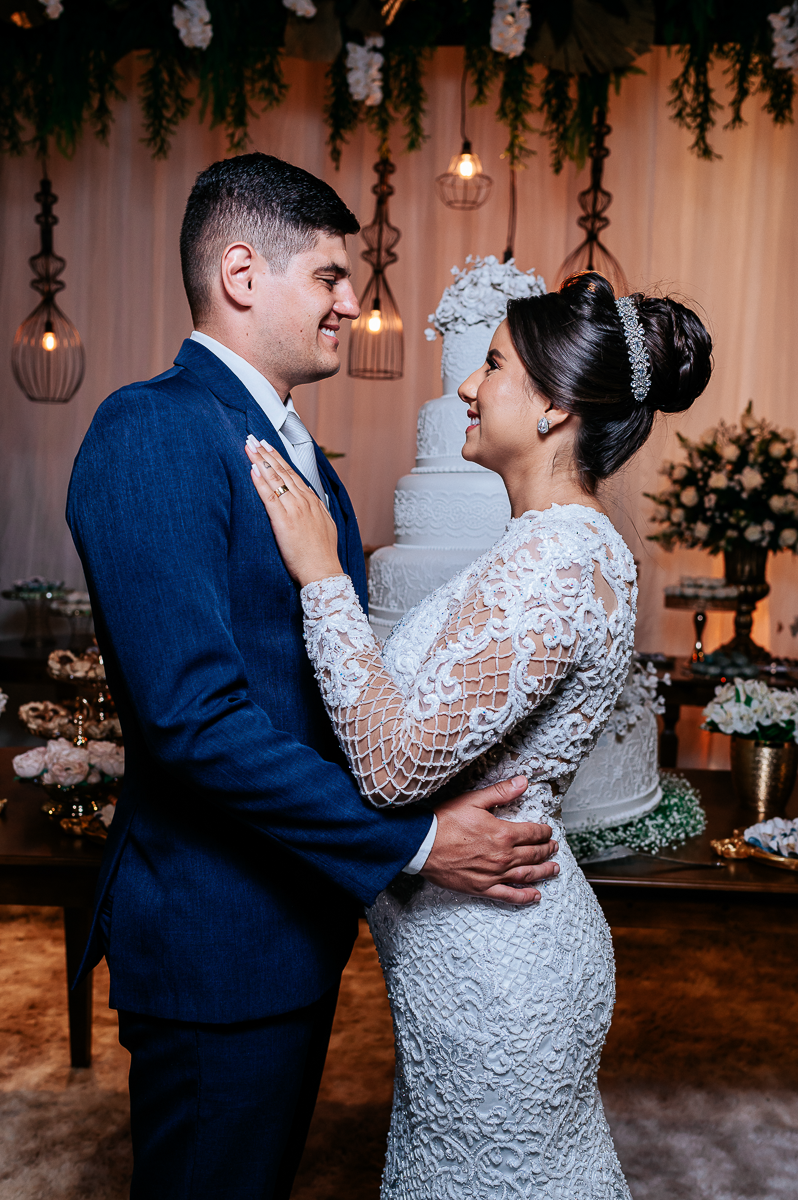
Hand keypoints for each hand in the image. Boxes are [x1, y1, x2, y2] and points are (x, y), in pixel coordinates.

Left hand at [246, 438, 342, 586]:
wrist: (323, 572)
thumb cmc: (322, 556)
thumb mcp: (325, 527)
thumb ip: (316, 511)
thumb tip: (309, 502)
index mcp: (313, 502)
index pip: (293, 474)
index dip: (279, 459)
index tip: (269, 447)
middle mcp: (304, 501)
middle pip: (283, 471)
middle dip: (267, 453)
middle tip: (254, 438)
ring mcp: (295, 509)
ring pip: (275, 478)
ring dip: (261, 460)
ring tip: (249, 446)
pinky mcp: (284, 520)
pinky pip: (269, 496)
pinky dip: (260, 481)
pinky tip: (252, 469)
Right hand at [420, 776, 558, 903]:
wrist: (421, 845)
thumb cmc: (444, 821)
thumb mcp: (473, 800)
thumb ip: (501, 792)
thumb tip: (523, 782)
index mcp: (503, 834)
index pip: (533, 833)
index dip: (544, 832)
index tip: (548, 831)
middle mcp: (503, 857)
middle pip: (534, 854)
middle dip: (547, 850)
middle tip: (554, 848)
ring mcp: (494, 874)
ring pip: (527, 875)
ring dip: (544, 872)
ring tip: (554, 870)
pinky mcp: (482, 888)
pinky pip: (509, 895)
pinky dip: (525, 896)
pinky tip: (535, 895)